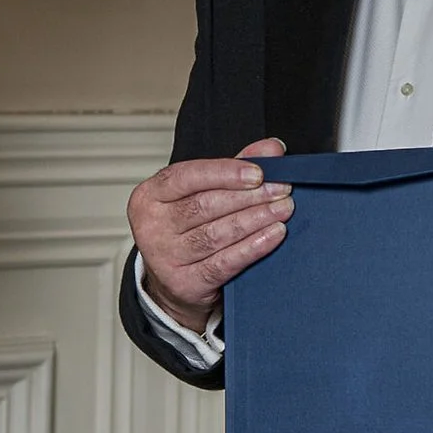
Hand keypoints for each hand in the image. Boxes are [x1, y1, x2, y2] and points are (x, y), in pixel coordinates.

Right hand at [128, 138, 290, 331]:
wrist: (175, 283)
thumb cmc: (187, 231)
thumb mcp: (200, 195)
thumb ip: (234, 169)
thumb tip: (271, 149)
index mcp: (149, 195)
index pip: (188, 176)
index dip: (226, 173)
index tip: (259, 173)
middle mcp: (152, 226)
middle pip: (206, 205)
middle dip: (250, 196)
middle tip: (282, 190)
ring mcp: (164, 257)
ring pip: (216, 234)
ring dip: (255, 220)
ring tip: (283, 210)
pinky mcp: (184, 283)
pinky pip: (224, 263)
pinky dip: (252, 247)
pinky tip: (273, 235)